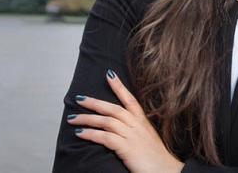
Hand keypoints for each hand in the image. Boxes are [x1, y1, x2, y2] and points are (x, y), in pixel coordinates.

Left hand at [67, 69, 184, 172]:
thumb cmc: (155, 158)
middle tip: (79, 98)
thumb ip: (135, 131)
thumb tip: (121, 127)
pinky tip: (80, 133)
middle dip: (94, 102)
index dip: (119, 86)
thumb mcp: (147, 139)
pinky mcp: (126, 148)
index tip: (109, 74)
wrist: (165, 171)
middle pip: (113, 108)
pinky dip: (91, 134)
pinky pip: (105, 137)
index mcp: (142, 122)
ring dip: (87, 118)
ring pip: (106, 122)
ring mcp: (132, 136)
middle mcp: (137, 125)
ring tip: (72, 118)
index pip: (130, 99)